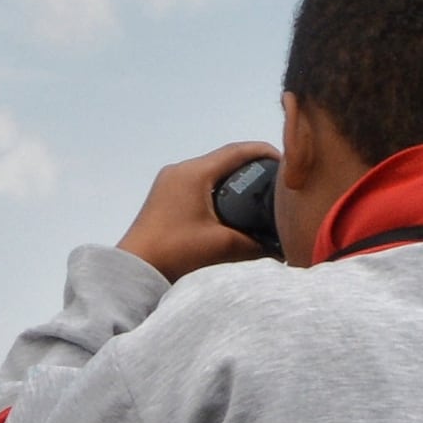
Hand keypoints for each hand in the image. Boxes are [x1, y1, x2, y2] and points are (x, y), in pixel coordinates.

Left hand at [119, 142, 275, 284]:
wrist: (134, 271)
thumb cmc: (175, 253)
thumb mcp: (222, 246)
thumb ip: (256, 244)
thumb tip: (282, 247)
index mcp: (193, 173)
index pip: (237, 151)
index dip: (265, 152)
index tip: (287, 160)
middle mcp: (180, 171)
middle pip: (224, 159)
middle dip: (252, 166)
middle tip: (277, 179)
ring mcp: (169, 183)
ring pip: (211, 171)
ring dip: (234, 178)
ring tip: (260, 193)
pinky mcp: (164, 198)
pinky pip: (199, 184)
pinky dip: (219, 189)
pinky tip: (233, 206)